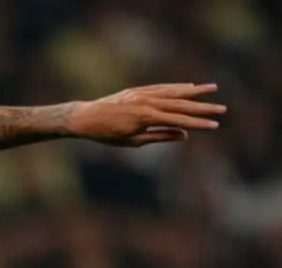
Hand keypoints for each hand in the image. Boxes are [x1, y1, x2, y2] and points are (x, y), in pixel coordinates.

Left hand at [68, 83, 224, 146]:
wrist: (85, 117)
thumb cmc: (107, 134)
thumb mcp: (132, 141)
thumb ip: (159, 136)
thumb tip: (184, 135)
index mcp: (146, 117)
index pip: (179, 120)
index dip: (198, 123)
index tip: (215, 125)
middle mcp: (147, 102)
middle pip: (181, 104)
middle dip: (203, 107)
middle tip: (223, 108)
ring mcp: (143, 94)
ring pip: (173, 92)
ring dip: (194, 90)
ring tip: (212, 88)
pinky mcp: (138, 90)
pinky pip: (161, 88)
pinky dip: (176, 87)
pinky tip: (189, 86)